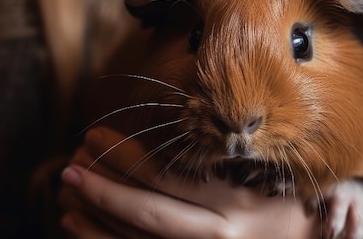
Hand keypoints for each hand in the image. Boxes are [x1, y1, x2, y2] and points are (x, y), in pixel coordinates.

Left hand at [58, 126, 318, 237]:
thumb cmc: (295, 215)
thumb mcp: (275, 182)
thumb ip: (233, 161)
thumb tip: (184, 134)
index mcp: (238, 204)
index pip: (169, 177)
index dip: (126, 156)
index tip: (95, 134)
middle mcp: (218, 236)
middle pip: (147, 212)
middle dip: (103, 187)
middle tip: (70, 162)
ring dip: (97, 216)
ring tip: (67, 191)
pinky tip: (77, 225)